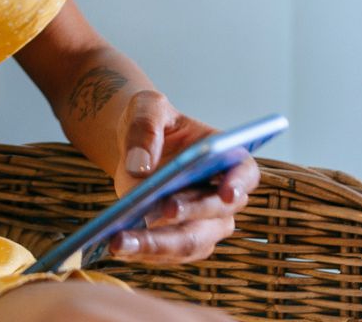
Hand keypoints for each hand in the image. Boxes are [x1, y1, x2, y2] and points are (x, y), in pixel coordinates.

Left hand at [106, 91, 258, 265]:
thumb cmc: (152, 122)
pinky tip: (117, 245)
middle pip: (218, 215)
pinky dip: (144, 252)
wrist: (136, 146)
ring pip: (191, 242)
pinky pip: (168, 254)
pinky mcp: (179, 239)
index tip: (227, 192)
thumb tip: (140, 166)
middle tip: (161, 212)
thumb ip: (145, 127)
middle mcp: (222, 195)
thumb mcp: (146, 108)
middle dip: (190, 214)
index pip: (245, 172)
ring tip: (121, 241)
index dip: (239, 184)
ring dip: (159, 245)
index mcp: (226, 156)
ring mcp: (204, 222)